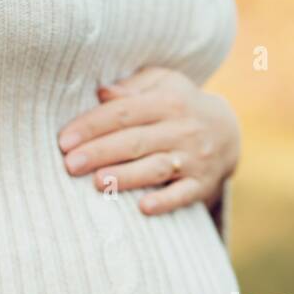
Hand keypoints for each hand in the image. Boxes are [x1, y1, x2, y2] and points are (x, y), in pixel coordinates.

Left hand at [58, 67, 239, 216]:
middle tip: (69, 164)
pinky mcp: (201, 184)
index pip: (123, 113)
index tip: (64, 140)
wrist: (229, 131)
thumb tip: (102, 92)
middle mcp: (182, 129)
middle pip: (135, 141)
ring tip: (96, 183)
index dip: (92, 126)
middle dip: (100, 153)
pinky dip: (165, 202)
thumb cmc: (180, 104)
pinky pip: (183, 194)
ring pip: (156, 168)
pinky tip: (144, 208)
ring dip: (126, 176)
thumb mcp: (162, 84)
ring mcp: (194, 158)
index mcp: (168, 102)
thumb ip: (132, 89)